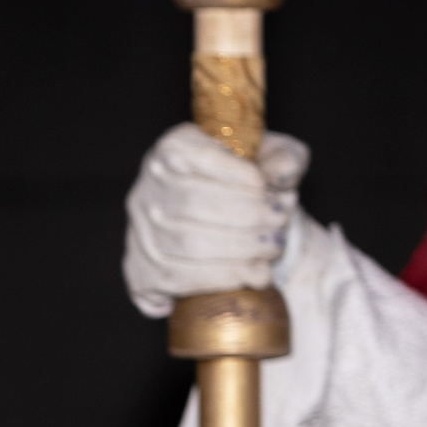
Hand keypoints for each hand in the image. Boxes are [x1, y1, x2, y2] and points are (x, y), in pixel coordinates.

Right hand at [124, 123, 310, 316]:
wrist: (244, 228)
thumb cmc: (259, 185)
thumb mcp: (277, 157)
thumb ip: (285, 159)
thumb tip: (280, 175)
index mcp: (175, 149)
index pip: (194, 157)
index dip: (233, 173)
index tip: (266, 185)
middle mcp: (149, 188)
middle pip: (191, 203)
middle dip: (246, 215)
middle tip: (280, 221)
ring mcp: (141, 229)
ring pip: (185, 242)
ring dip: (239, 248)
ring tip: (273, 247)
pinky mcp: (143, 270)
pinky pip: (177, 277)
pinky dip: (221, 277)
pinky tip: (254, 274)